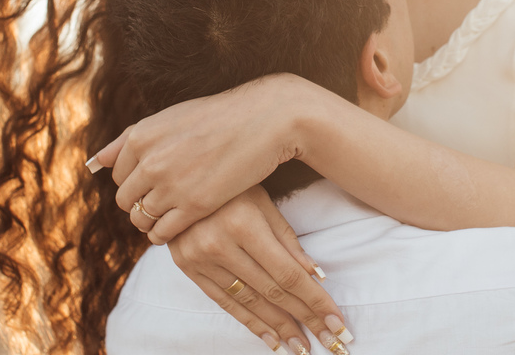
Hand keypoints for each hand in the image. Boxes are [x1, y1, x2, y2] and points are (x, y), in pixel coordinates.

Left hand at [91, 72, 317, 243]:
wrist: (264, 120)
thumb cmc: (219, 117)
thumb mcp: (170, 118)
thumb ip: (129, 139)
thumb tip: (95, 162)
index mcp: (140, 136)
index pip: (118, 175)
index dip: (137, 182)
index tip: (157, 182)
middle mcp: (149, 161)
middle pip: (126, 200)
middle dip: (142, 203)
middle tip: (166, 201)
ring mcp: (171, 184)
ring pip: (141, 219)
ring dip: (153, 221)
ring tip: (174, 214)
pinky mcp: (194, 205)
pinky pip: (162, 233)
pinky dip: (166, 234)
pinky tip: (182, 225)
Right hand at [165, 186, 352, 354]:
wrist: (178, 177)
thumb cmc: (232, 184)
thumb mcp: (263, 201)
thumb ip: (288, 240)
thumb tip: (317, 276)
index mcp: (244, 224)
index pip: (288, 274)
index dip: (315, 301)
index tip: (336, 321)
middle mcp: (220, 245)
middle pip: (271, 292)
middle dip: (304, 319)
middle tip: (329, 341)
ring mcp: (200, 259)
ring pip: (249, 302)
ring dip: (279, 328)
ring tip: (301, 347)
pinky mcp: (188, 268)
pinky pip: (224, 302)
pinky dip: (249, 322)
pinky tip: (269, 338)